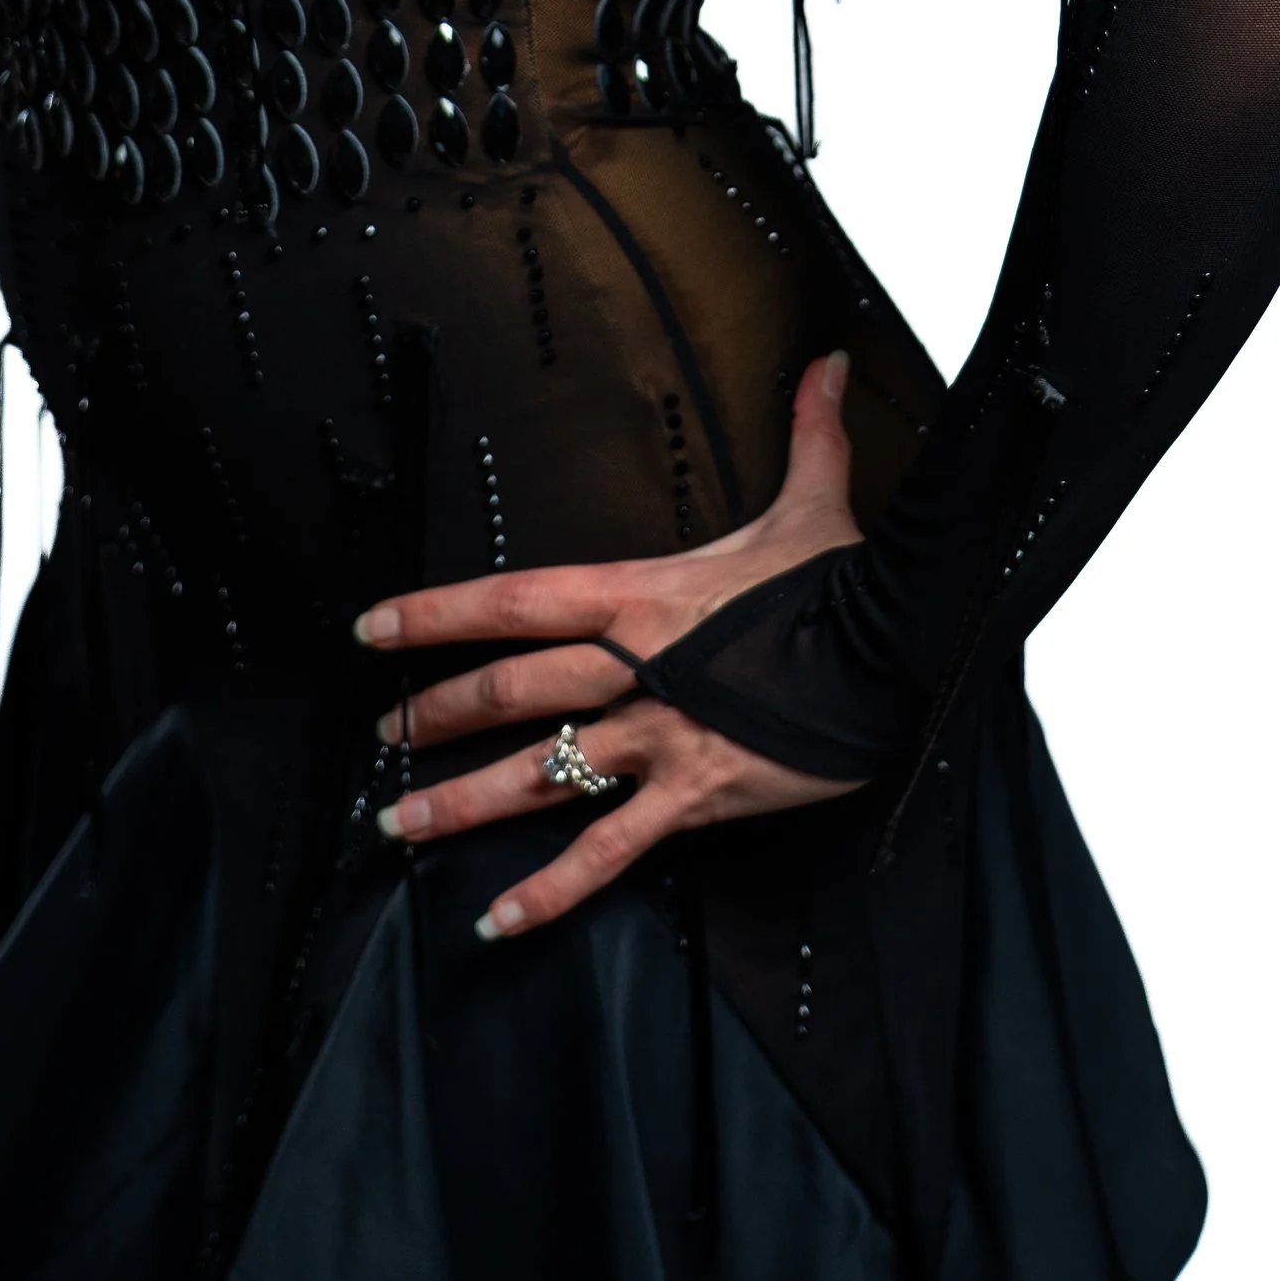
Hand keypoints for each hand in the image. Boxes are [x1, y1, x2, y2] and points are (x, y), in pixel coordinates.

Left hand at [354, 350, 862, 941]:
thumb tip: (827, 360)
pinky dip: (548, 892)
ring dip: (460, 803)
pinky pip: (607, 852)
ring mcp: (660, 737)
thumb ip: (810, 431)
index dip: (436, 612)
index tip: (375, 626)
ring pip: (540, 774)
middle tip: (380, 737)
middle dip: (436, 715)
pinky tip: (494, 920)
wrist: (904, 653)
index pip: (515, 599)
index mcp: (643, 596)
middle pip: (512, 689)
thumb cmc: (850, 583)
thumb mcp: (819, 500)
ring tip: (396, 826)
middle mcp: (635, 667)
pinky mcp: (695, 797)